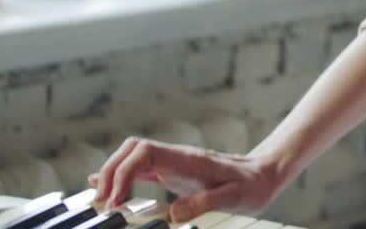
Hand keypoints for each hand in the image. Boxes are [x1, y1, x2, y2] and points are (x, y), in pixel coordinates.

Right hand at [90, 137, 282, 221]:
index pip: (144, 152)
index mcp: (188, 159)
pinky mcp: (173, 173)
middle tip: (102, 205)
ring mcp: (173, 163)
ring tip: (102, 203)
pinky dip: (121, 178)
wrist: (264, 174)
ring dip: (113, 175)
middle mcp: (176, 157)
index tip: (115, 200)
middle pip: (131, 150)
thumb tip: (174, 214)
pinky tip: (107, 190)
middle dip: (111, 172)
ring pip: (132, 157)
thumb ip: (205, 202)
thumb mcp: (235, 196)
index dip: (123, 172)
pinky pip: (141, 170)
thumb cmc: (252, 186)